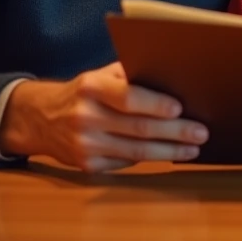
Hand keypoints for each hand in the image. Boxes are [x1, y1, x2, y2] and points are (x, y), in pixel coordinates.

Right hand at [0, 61, 208, 172]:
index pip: (128, 97)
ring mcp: (85, 145)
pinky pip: (125, 164)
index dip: (156, 104)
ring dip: (169, 151)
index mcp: (91, 88)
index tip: (180, 108)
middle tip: (201, 132)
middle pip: (138, 128)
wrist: (41, 119)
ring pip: (136, 152)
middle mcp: (85, 117)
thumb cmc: (83, 92)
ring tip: (193, 148)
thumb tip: (172, 78)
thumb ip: (130, 75)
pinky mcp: (86, 166)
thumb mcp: (100, 75)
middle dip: (175, 131)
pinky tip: (168, 155)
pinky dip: (150, 160)